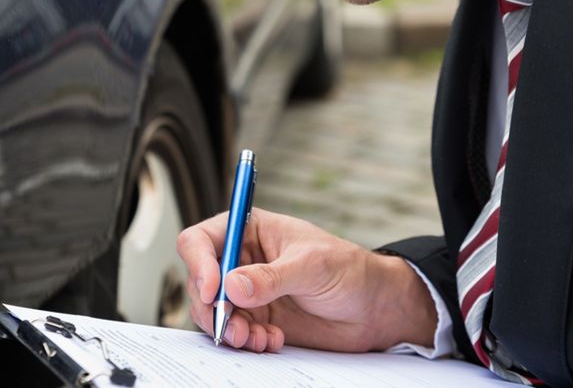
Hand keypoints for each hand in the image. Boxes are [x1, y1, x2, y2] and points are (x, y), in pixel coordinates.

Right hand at [177, 208, 436, 352]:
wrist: (373, 309)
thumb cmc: (348, 270)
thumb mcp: (312, 266)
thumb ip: (272, 277)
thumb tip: (232, 286)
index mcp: (249, 230)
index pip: (202, 240)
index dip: (199, 265)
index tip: (214, 291)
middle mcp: (242, 259)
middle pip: (201, 281)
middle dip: (212, 308)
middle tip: (233, 327)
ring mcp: (247, 292)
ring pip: (212, 312)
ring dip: (228, 330)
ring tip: (255, 339)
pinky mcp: (257, 319)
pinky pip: (234, 333)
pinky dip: (246, 342)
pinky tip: (271, 342)